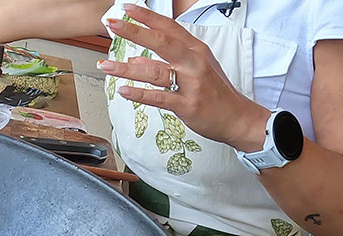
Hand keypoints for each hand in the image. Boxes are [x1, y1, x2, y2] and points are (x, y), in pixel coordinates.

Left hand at [98, 3, 269, 152]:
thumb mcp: (192, 71)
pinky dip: (140, 94)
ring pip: (155, 71)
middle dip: (135, 31)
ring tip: (105, 66)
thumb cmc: (215, 92)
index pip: (168, 27)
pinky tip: (124, 91)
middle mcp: (193, 62)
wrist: (237, 117)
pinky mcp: (187, 105)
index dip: (147, 17)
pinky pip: (160, 97)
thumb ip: (164, 62)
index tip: (127, 9)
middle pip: (161, 41)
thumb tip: (136, 59)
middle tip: (113, 25)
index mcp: (195, 50)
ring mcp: (191, 83)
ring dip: (127, 69)